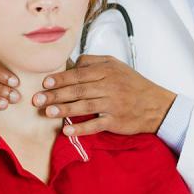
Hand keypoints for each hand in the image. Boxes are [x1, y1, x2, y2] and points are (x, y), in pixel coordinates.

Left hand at [32, 55, 176, 135]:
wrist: (156, 105)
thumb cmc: (133, 85)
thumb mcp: (116, 65)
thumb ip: (93, 62)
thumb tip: (72, 64)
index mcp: (107, 71)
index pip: (78, 74)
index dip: (60, 79)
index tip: (45, 83)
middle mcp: (109, 86)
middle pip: (78, 90)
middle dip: (55, 95)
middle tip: (37, 99)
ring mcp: (112, 104)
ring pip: (84, 106)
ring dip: (64, 109)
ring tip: (47, 112)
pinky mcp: (115, 121)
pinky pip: (95, 125)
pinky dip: (81, 128)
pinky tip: (67, 131)